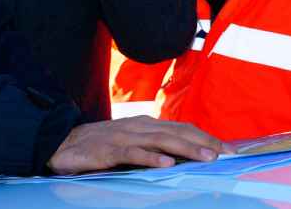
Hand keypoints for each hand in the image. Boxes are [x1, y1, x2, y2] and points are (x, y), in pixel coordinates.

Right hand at [47, 116, 225, 174]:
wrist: (62, 143)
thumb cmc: (99, 145)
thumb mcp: (130, 143)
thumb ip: (152, 146)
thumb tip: (181, 157)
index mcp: (145, 124)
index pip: (182, 128)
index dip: (206, 137)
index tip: (229, 149)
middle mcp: (138, 127)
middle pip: (178, 132)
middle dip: (205, 142)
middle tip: (228, 153)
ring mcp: (124, 137)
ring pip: (161, 141)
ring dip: (186, 149)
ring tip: (207, 158)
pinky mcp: (109, 151)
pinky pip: (133, 154)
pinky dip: (151, 158)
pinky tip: (166, 164)